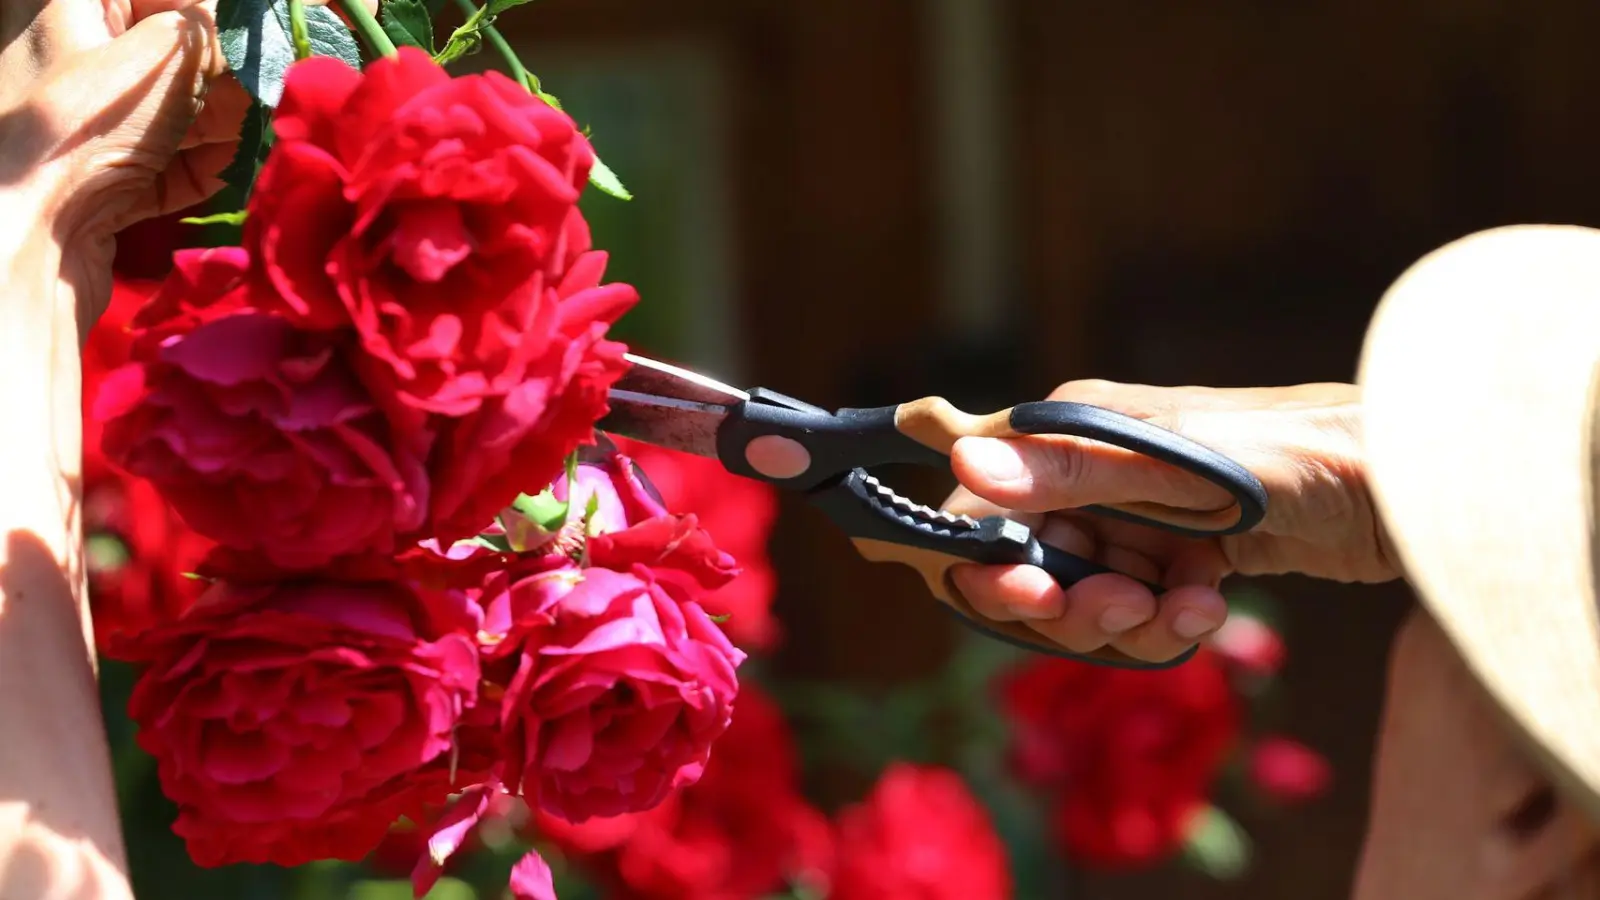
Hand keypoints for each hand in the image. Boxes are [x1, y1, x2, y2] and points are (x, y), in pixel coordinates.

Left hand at [0, 0, 370, 323]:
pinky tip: (240, 168)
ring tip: (271, 130)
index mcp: (70, 5)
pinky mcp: (106, 182)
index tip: (280, 36)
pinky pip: (171, 165)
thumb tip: (257, 28)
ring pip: (180, 112)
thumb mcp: (159, 58)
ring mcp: (89, 126)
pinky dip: (206, 168)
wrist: (22, 245)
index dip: (227, 16)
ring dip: (230, 124)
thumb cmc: (76, 133)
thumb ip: (213, 32)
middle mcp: (76, 58)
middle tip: (283, 88)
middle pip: (177, 55)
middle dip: (233, 75)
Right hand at [942, 379, 1395, 662]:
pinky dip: (1168, 621)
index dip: (989, 563)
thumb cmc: (1293, 455)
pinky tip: (1213, 606)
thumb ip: (1070, 470)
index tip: (1032, 595)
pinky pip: (1139, 610)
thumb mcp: (1176, 465)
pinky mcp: (1177, 554)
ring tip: (1190, 609)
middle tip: (1130, 608)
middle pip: (1030, 568)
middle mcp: (1091, 474)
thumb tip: (965, 467)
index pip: (981, 507)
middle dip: (1071, 606)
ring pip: (1085, 600)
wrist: (1403, 485)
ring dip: (1129, 622)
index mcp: (1072, 432)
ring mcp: (1134, 517)